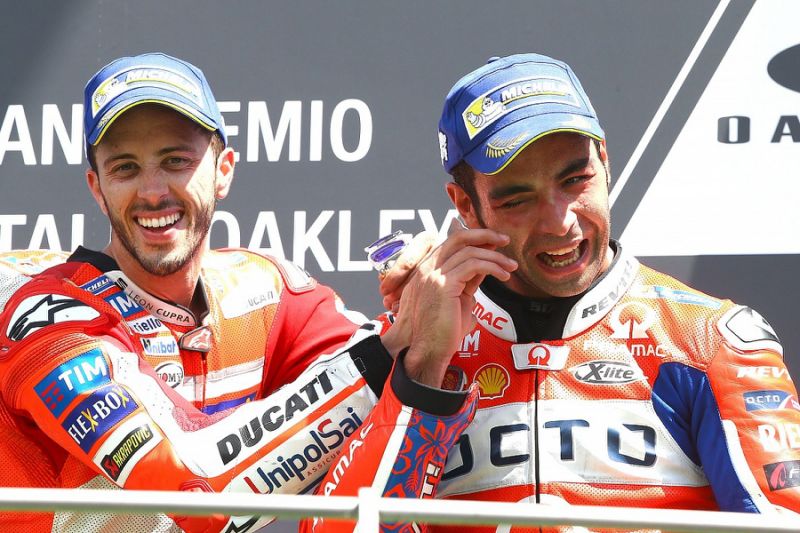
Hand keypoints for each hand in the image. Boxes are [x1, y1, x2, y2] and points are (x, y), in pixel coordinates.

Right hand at [390, 225, 516, 386]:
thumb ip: (467, 282)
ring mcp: (433, 275)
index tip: (494, 244)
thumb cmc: (442, 333)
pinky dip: (492, 267)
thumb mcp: (458, 300)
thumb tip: (485, 268)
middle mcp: (427, 268)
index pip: (452, 243)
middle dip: (484, 235)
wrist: (427, 351)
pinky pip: (473, 265)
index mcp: (428, 270)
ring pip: (469, 252)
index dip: (475, 239)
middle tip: (504, 240)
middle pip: (458, 237)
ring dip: (495, 257)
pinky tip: (502, 276)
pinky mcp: (443, 285)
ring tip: (510, 267)